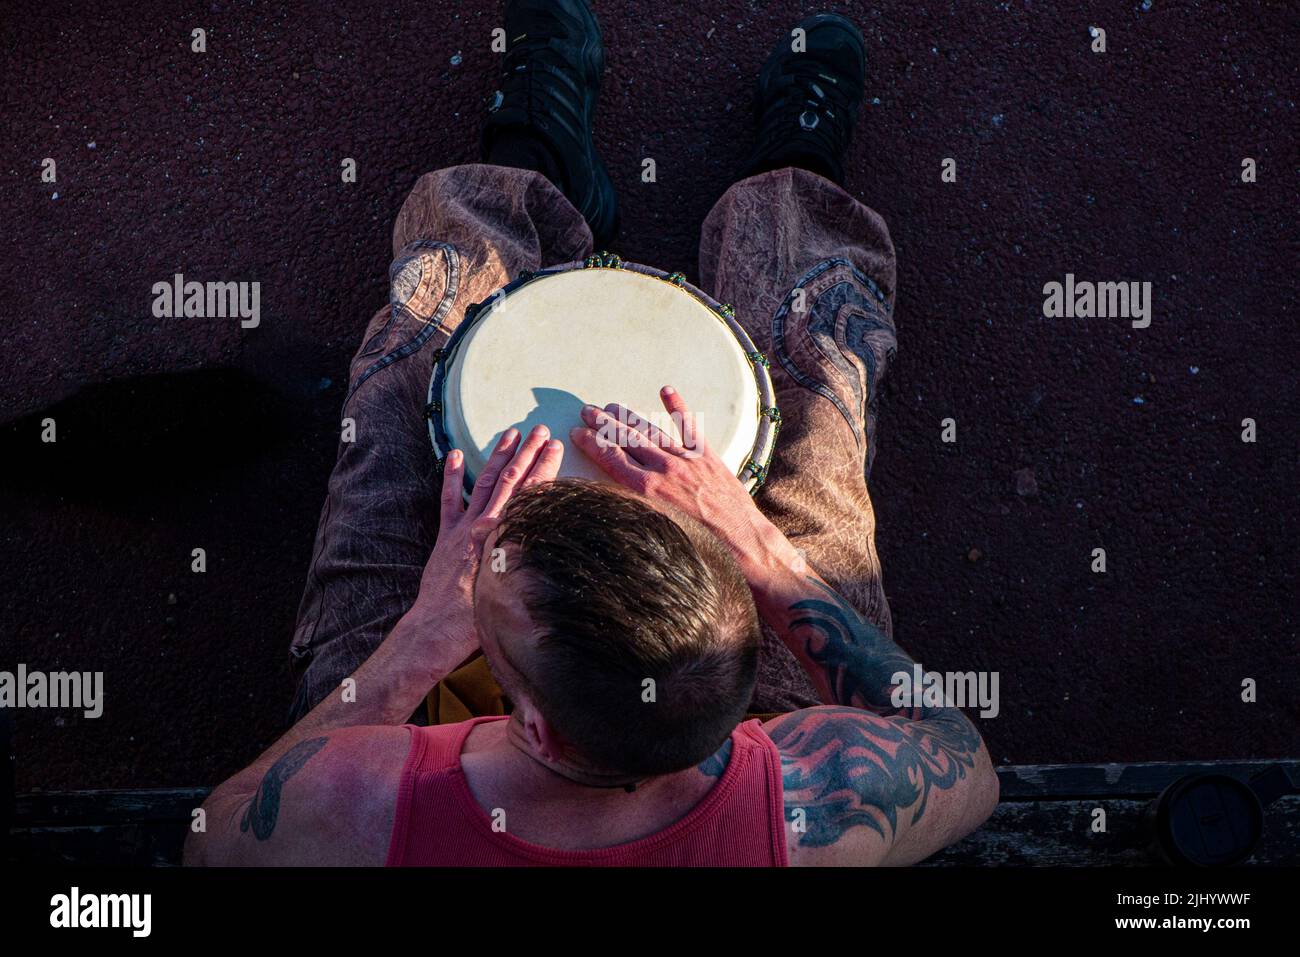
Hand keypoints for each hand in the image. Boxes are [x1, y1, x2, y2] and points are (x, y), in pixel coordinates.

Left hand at [406, 424, 563, 651]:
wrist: (438, 629)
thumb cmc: (480, 618)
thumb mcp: (516, 590)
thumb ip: (532, 562)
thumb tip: (553, 542)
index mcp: (505, 537)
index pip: (531, 494)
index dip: (545, 468)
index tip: (557, 447)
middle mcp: (485, 526)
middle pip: (511, 481)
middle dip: (528, 453)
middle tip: (541, 430)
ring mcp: (463, 529)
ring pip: (484, 483)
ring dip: (498, 456)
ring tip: (510, 434)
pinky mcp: (445, 537)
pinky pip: (449, 500)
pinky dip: (451, 477)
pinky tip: (453, 455)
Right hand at [568, 387, 800, 575]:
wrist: (741, 542)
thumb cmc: (700, 547)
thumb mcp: (657, 532)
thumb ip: (634, 510)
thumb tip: (611, 500)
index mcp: (648, 489)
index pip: (612, 459)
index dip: (592, 443)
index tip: (577, 432)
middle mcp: (664, 469)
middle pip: (627, 439)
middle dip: (603, 424)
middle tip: (587, 410)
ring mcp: (686, 459)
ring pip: (651, 430)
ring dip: (629, 416)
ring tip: (612, 405)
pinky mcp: (707, 457)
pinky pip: (689, 427)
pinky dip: (677, 407)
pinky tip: (666, 390)